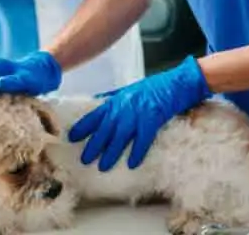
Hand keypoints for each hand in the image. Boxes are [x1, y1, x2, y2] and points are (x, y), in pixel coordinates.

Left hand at [68, 56, 210, 171]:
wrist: (176, 82)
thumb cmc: (154, 87)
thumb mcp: (130, 90)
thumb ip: (115, 98)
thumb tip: (100, 102)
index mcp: (117, 100)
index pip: (96, 114)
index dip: (83, 126)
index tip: (72, 137)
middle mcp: (124, 107)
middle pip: (105, 129)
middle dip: (94, 145)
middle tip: (85, 159)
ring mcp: (138, 113)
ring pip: (120, 136)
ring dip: (111, 152)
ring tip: (103, 166)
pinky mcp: (153, 119)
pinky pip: (143, 139)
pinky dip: (137, 151)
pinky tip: (131, 163)